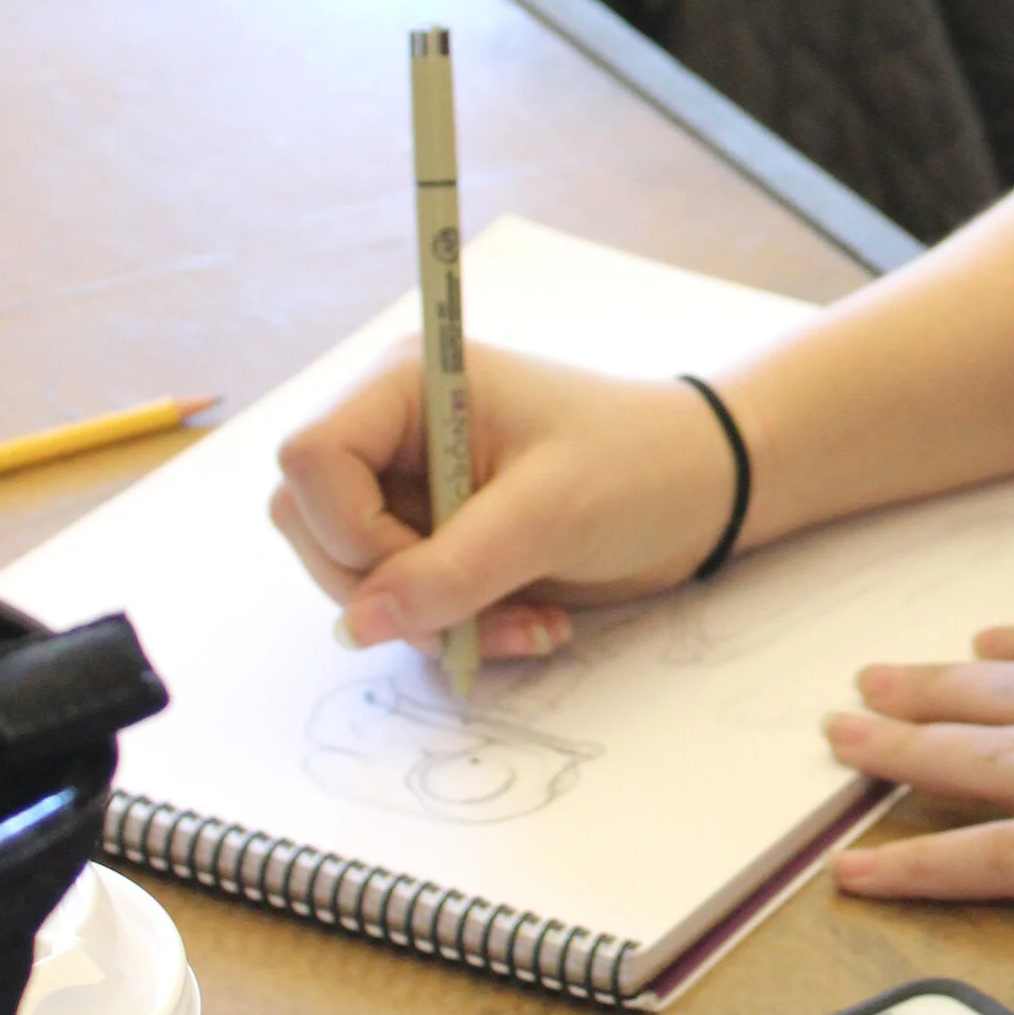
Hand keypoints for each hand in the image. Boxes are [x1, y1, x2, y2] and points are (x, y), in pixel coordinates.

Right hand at [271, 344, 737, 660]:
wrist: (703, 490)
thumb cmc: (638, 466)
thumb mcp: (548, 516)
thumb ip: (448, 570)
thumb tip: (356, 625)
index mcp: (408, 385)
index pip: (310, 458)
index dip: (348, 527)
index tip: (426, 559)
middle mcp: (393, 432)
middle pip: (311, 524)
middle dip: (388, 588)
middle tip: (474, 611)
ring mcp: (409, 488)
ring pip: (352, 575)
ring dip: (429, 622)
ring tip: (525, 623)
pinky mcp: (434, 538)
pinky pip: (401, 602)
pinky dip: (455, 628)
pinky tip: (531, 623)